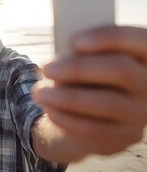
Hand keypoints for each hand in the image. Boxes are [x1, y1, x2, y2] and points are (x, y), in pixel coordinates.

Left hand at [33, 26, 146, 158]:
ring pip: (107, 103)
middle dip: (78, 68)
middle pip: (121, 70)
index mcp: (145, 56)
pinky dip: (68, 118)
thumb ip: (82, 53)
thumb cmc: (87, 76)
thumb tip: (63, 54)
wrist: (90, 114)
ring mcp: (142, 114)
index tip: (74, 41)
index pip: (140, 40)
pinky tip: (49, 110)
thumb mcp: (86, 60)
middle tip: (46, 68)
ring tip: (38, 92)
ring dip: (66, 97)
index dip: (108, 37)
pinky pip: (97, 129)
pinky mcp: (125, 137)